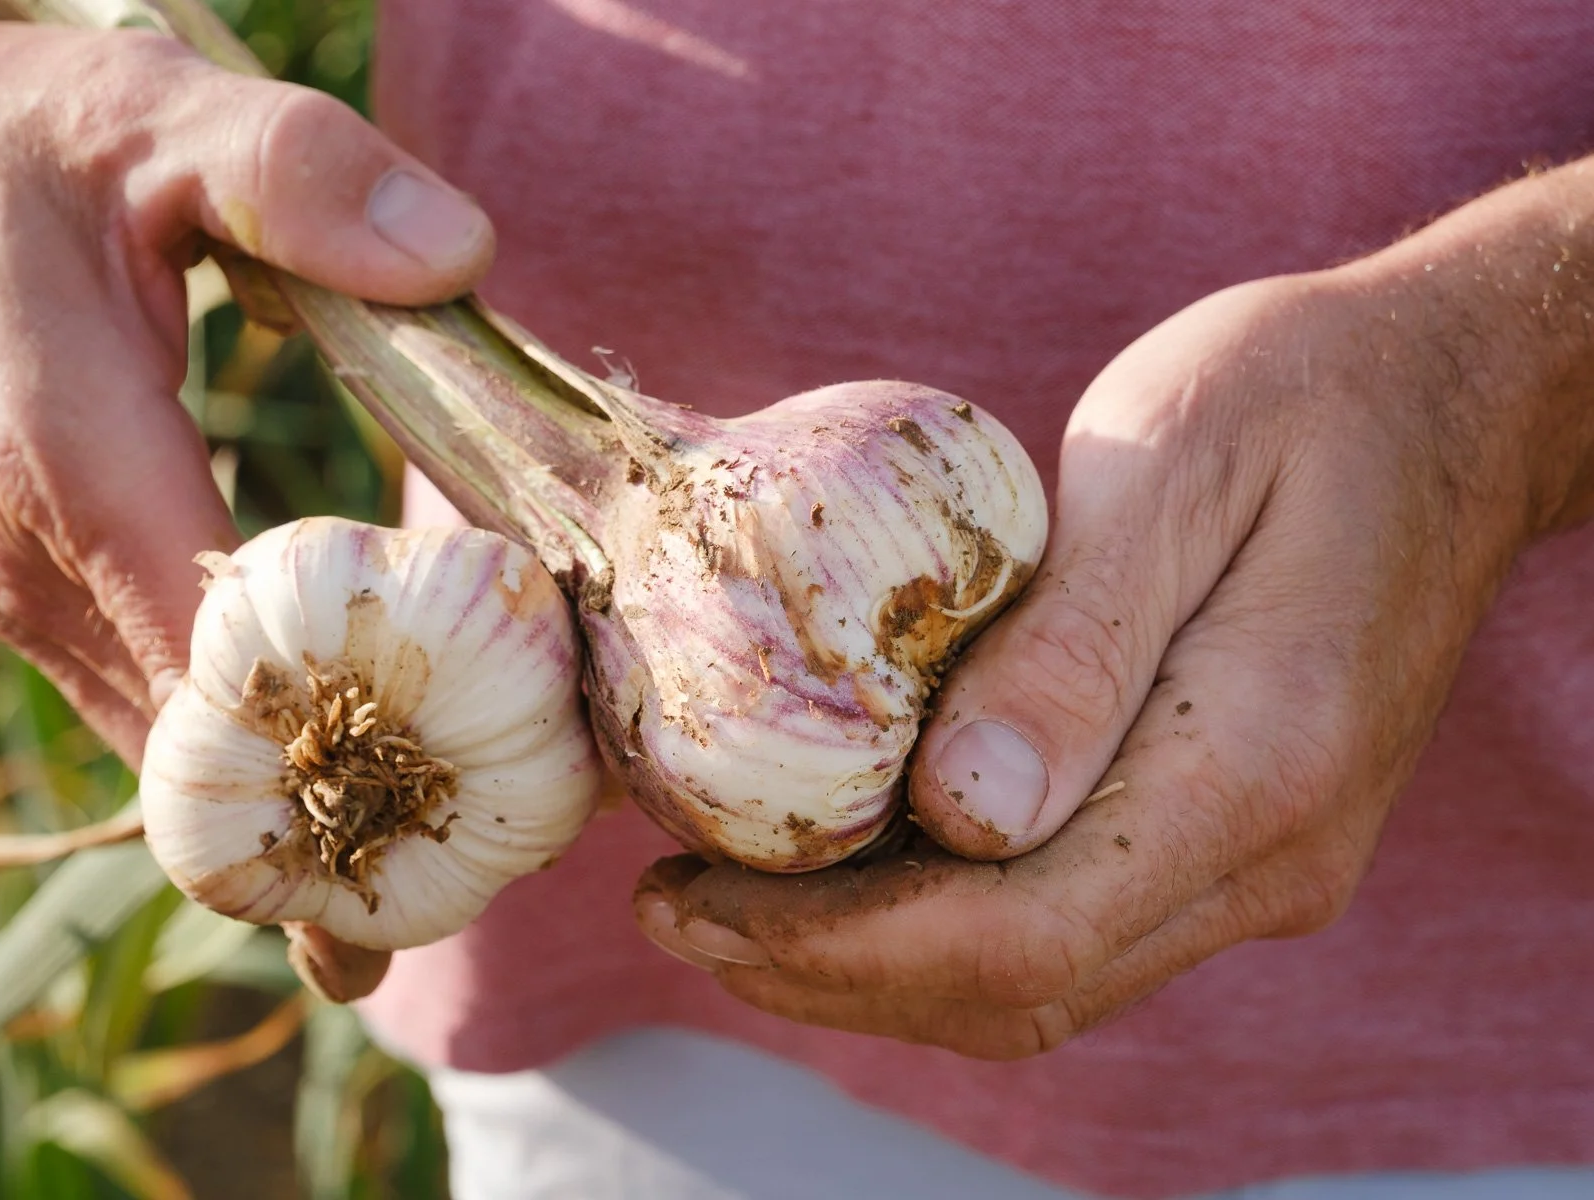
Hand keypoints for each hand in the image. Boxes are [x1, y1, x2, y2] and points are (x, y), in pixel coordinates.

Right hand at [0, 7, 493, 764]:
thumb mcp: (148, 118)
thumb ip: (301, 180)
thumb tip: (458, 256)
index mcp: (77, 470)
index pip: (231, 671)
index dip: (357, 715)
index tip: (468, 733)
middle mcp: (36, 569)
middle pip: (208, 741)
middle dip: (339, 758)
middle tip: (472, 779)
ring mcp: (18, 595)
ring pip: (167, 742)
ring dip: (289, 755)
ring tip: (421, 757)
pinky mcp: (20, 593)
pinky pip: (138, 700)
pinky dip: (231, 722)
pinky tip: (326, 699)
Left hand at [635, 161, 1593, 1056]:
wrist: (1451, 403)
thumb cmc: (1299, 396)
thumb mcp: (1169, 469)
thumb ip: (1074, 648)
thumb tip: (958, 818)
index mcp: (1257, 767)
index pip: (1019, 933)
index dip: (837, 945)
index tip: (694, 901)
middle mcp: (1272, 857)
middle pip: (1018, 987)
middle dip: (824, 972)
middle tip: (671, 908)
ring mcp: (1267, 865)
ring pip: (1042, 983)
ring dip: (871, 967)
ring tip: (725, 906)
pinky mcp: (1242, 842)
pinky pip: (1074, 932)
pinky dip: (941, 929)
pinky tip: (848, 874)